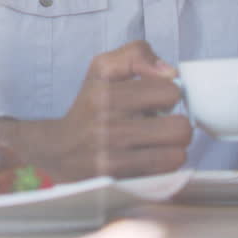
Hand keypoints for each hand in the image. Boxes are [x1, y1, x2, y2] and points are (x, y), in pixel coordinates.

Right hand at [0, 41, 191, 182]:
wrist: (57, 149)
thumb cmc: (88, 106)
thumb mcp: (103, 68)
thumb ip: (136, 54)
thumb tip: (169, 72)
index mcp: (106, 95)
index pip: (169, 92)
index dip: (170, 94)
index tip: (159, 99)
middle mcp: (109, 128)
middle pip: (179, 128)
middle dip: (178, 124)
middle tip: (165, 123)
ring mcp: (113, 159)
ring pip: (175, 155)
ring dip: (173, 148)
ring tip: (159, 142)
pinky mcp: (118, 182)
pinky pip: (162, 175)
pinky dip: (162, 166)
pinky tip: (149, 157)